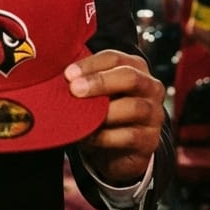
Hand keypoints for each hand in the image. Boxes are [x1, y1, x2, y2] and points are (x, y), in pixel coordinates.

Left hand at [65, 49, 165, 185]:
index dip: (90, 65)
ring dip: (103, 112)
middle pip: (129, 77)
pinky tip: (88, 137)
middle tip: (74, 89)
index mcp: (135, 68)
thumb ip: (83, 81)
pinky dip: (105, 136)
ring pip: (133, 107)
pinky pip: (129, 136)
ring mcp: (154, 114)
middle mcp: (150, 87)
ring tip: (80, 116)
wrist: (119, 151)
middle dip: (100, 82)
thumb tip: (55, 74)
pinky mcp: (150, 140)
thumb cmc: (103, 112)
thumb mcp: (96, 93)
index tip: (68, 74)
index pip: (114, 58)